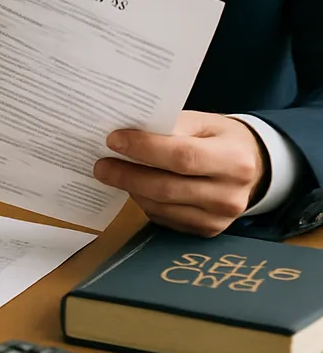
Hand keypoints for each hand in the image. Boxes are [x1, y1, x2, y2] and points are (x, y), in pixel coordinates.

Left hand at [93, 111, 268, 236]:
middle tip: (100, 165)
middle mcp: (230, 195)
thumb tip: (127, 132)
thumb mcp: (201, 122)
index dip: (144, 149)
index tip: (114, 140)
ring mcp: (220, 218)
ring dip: (132, 189)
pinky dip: (145, 202)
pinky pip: (166, 219)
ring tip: (112, 173)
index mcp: (234, 160)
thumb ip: (170, 126)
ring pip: (162, 207)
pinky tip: (135, 187)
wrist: (252, 166)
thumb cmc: (219, 137)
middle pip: (168, 187)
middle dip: (128, 175)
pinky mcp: (208, 230)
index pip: (182, 157)